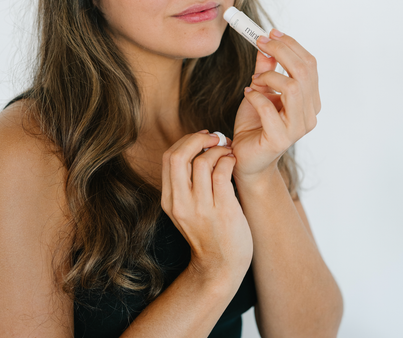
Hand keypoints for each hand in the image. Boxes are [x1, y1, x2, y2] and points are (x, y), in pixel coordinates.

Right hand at [161, 131, 252, 282]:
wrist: (221, 266)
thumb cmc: (209, 232)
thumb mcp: (186, 209)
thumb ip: (186, 183)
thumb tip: (198, 146)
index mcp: (169, 200)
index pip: (168, 158)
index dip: (186, 141)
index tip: (202, 138)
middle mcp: (181, 203)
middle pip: (178, 156)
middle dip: (197, 138)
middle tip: (214, 137)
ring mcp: (201, 208)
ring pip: (202, 162)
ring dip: (218, 149)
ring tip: (228, 151)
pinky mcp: (222, 211)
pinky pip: (222, 173)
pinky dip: (228, 160)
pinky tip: (233, 162)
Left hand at [231, 29, 320, 182]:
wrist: (245, 157)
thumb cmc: (254, 125)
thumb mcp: (259, 91)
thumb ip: (265, 71)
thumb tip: (266, 46)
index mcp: (309, 100)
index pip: (309, 64)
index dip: (291, 45)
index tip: (270, 32)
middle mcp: (309, 113)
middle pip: (305, 71)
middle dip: (281, 50)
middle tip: (261, 42)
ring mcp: (297, 128)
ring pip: (294, 87)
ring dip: (269, 77)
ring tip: (254, 82)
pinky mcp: (280, 139)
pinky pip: (270, 108)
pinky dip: (256, 97)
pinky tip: (248, 96)